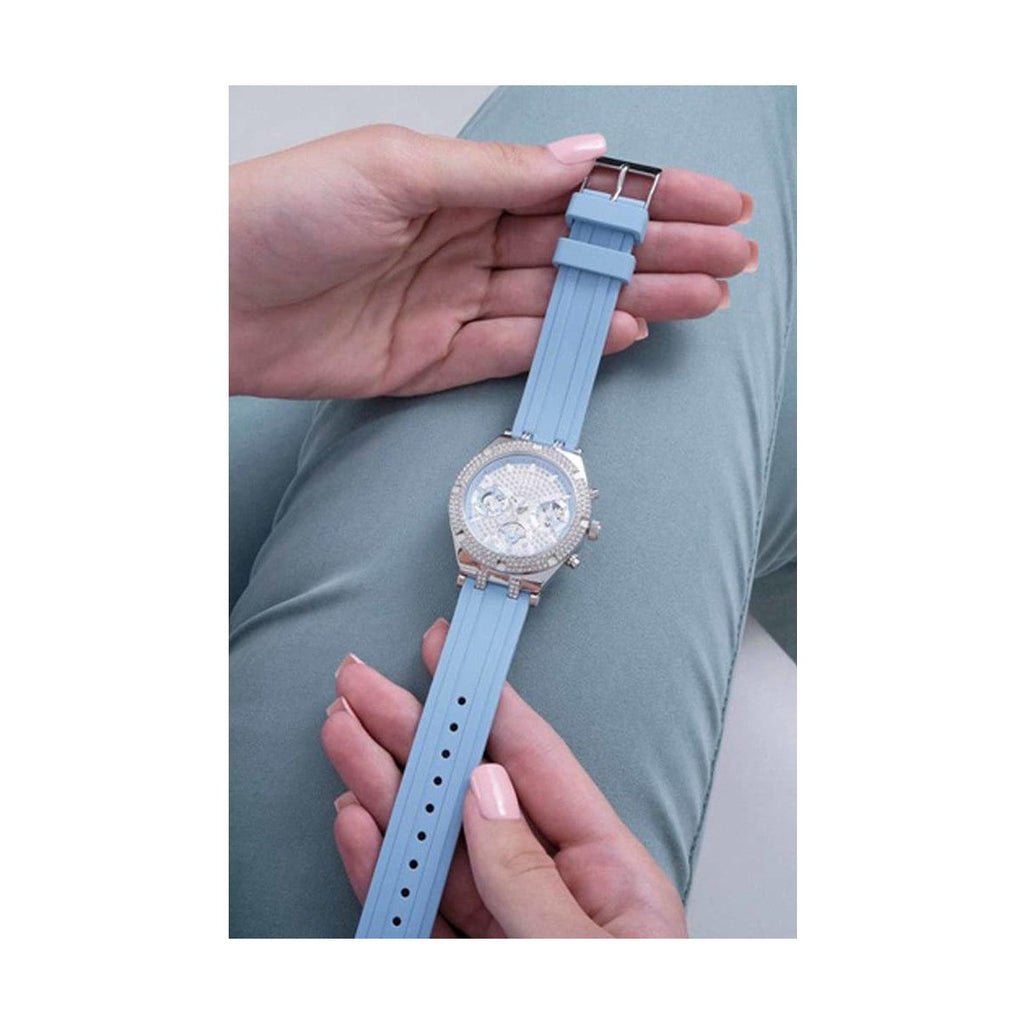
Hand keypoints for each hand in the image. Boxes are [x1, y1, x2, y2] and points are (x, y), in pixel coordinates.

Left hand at [231, 124, 755, 399]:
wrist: (201, 296)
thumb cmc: (280, 211)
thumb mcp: (395, 170)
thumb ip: (496, 175)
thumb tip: (585, 158)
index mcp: (457, 183)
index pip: (573, 189)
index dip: (647, 196)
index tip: (713, 204)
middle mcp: (461, 241)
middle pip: (580, 248)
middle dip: (659, 251)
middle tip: (730, 262)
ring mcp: (449, 303)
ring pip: (560, 302)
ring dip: (633, 299)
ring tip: (701, 299)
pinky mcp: (429, 360)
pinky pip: (513, 350)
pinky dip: (569, 343)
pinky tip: (624, 330)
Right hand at [321, 617, 688, 937]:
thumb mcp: (584, 957)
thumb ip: (530, 876)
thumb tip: (485, 791)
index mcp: (610, 881)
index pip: (540, 766)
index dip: (489, 702)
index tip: (449, 650)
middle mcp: (553, 898)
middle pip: (472, 796)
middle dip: (414, 735)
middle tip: (363, 685)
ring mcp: (503, 934)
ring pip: (433, 845)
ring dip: (383, 788)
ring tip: (343, 733)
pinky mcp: (459, 971)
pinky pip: (413, 910)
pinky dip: (380, 865)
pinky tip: (357, 820)